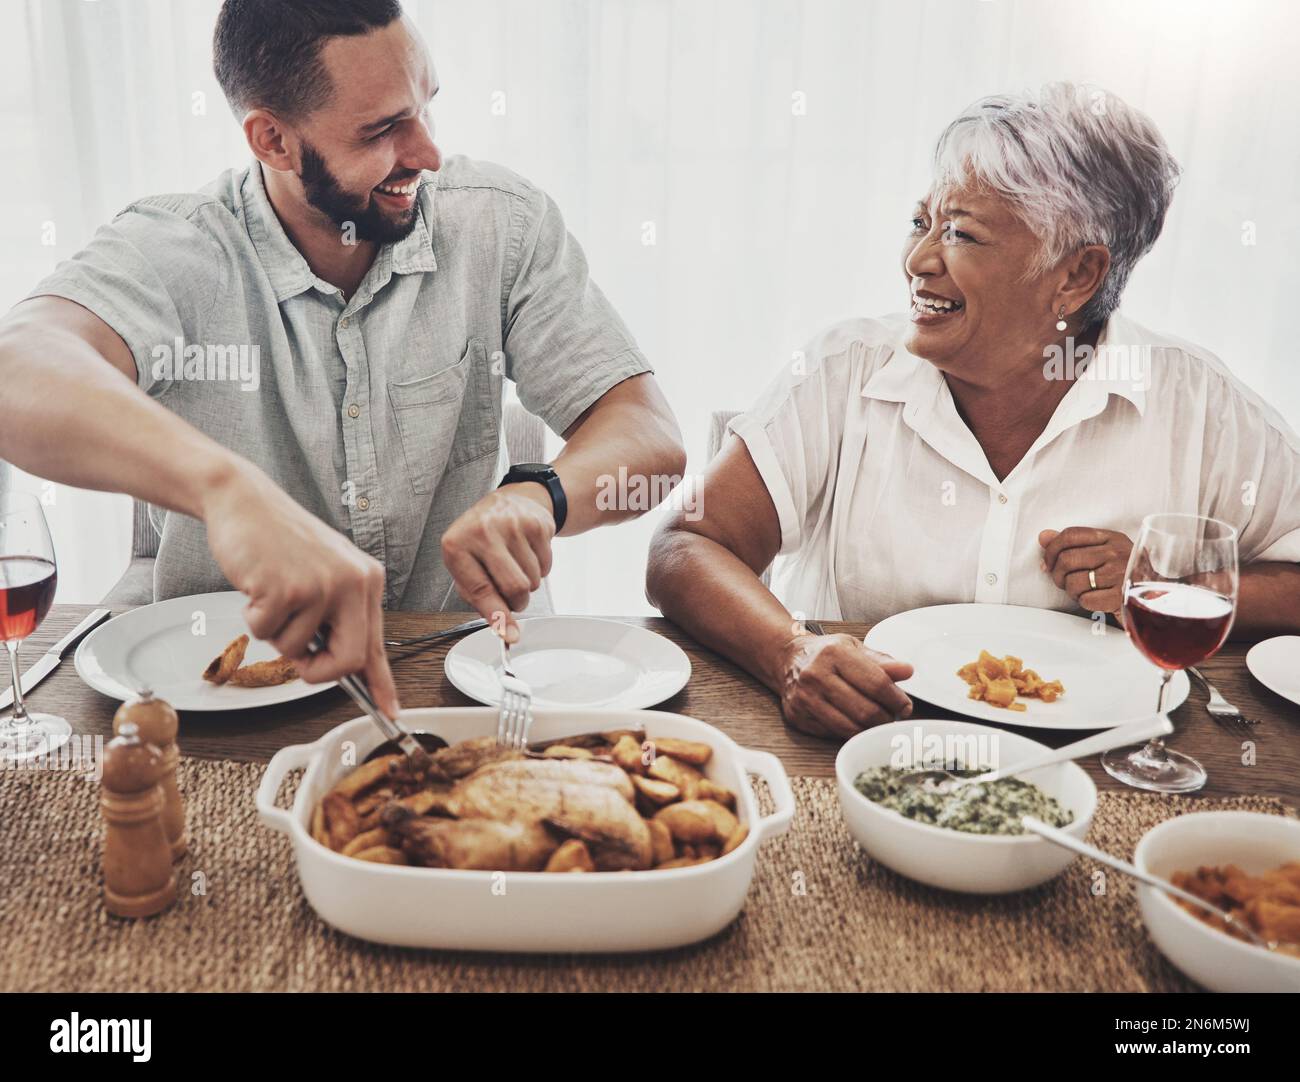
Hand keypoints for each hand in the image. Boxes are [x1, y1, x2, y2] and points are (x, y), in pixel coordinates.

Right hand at [201, 464, 398, 715]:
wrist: (245, 502)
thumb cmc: (281, 542)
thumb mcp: (325, 574)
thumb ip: (338, 616)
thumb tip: (343, 666)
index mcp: (367, 581)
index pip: (377, 644)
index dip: (382, 684)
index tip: (390, 713)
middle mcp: (352, 583)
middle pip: (348, 660)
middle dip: (319, 672)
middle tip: (302, 662)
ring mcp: (321, 586)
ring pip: (296, 649)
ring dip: (275, 631)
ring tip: (272, 594)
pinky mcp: (285, 589)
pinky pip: (266, 633)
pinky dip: (254, 619)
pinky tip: (256, 586)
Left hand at [440, 483, 555, 640]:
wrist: (509, 501)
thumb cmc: (482, 540)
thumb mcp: (467, 566)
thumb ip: (482, 601)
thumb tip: (506, 632)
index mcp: (456, 545)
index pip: (480, 590)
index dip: (498, 616)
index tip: (510, 636)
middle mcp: (482, 531)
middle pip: (514, 588)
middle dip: (518, 602)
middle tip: (512, 596)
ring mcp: (512, 525)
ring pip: (533, 580)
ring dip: (528, 584)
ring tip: (516, 566)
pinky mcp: (536, 524)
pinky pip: (546, 566)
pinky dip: (539, 568)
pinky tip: (527, 553)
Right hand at [774, 632, 913, 740]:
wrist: (788, 659)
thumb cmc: (825, 653)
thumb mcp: (855, 648)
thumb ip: (882, 661)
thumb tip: (907, 671)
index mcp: (834, 654)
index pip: (877, 684)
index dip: (897, 700)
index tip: (904, 706)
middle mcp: (815, 675)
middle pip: (866, 711)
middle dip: (886, 719)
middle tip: (892, 716)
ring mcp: (804, 699)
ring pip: (850, 728)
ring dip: (870, 729)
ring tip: (876, 721)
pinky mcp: (798, 717)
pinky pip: (834, 734)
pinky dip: (849, 732)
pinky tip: (854, 722)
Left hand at [1039, 526, 1132, 615]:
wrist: (1157, 597)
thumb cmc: (1123, 573)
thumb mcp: (1103, 551)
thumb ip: (1073, 543)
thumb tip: (1043, 536)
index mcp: (1111, 538)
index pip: (1070, 534)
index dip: (1051, 549)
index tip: (1048, 562)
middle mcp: (1117, 553)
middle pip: (1067, 559)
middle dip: (1057, 574)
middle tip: (1063, 581)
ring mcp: (1120, 574)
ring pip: (1073, 582)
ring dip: (1071, 591)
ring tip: (1082, 591)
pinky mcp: (1121, 597)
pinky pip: (1085, 600)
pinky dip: (1084, 602)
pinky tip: (1094, 599)